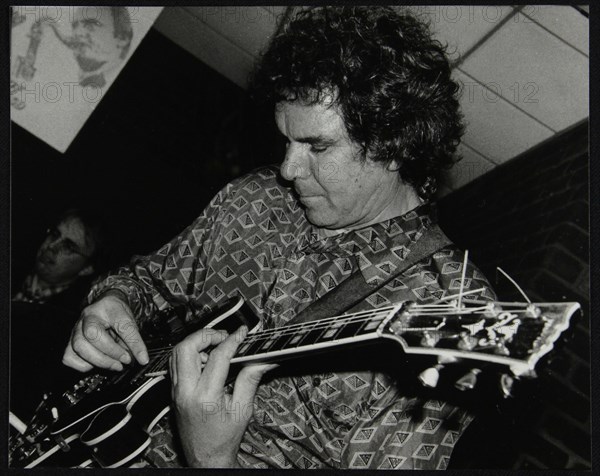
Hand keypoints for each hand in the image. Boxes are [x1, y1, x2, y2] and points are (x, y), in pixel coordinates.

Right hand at [62, 293, 148, 371]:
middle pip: (93, 334)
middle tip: (125, 361)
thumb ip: (133, 339)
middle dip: (111, 352)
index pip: (122, 325)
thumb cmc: (117, 314)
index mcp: (109, 307)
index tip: (142, 358)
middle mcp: (89, 315)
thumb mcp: (130, 321)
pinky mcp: (69, 340)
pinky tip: (97, 363)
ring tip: (115, 365)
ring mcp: (76, 327)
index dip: (133, 343)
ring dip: (100, 361)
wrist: (105, 306)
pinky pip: (69, 357)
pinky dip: (83, 365)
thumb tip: (140, 359)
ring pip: (79, 346)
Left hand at [171, 326, 276, 467]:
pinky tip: (204, 358)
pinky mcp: (173, 392)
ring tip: (215, 345)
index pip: (218, 357)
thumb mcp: (243, 409)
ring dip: (196, 342)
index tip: (242, 334)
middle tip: (223, 336)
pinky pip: (175, 364)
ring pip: (177, 353)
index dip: (232, 340)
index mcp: (206, 396)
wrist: (205, 458)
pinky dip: (189, 354)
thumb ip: (251, 379)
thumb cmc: (223, 439)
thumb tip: (263, 359)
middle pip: (187, 348)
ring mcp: (176, 392)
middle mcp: (186, 392)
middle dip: (206, 335)